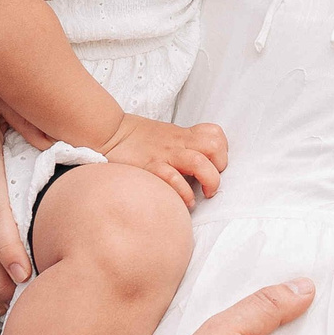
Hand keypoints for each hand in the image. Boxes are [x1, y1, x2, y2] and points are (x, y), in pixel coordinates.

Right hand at [102, 113, 227, 207]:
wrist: (110, 132)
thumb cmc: (139, 140)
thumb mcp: (167, 137)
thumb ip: (185, 147)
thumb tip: (200, 169)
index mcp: (183, 135)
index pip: (215, 134)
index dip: (222, 151)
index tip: (215, 165)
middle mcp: (178, 143)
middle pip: (215, 146)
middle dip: (220, 166)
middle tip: (211, 181)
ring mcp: (165, 155)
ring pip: (199, 163)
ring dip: (208, 181)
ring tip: (203, 194)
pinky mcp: (151, 168)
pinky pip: (174, 180)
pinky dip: (184, 194)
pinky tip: (184, 202)